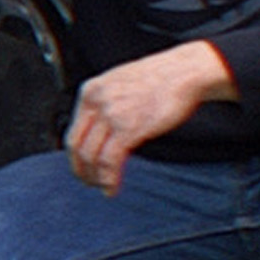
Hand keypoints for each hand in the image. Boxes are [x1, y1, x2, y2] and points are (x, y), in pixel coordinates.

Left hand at [65, 43, 237, 193]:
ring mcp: (111, 114)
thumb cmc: (160, 79)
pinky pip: (110, 160)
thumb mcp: (120, 86)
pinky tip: (112, 188)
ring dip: (94, 177)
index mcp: (90, 91)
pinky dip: (108, 179)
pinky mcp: (128, 127)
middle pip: (76, 146)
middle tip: (89, 181)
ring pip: (91, 156)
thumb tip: (99, 132)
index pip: (73, 131)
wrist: (185, 71)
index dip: (76, 155)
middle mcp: (96, 101)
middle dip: (80, 170)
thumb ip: (105, 106)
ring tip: (103, 187)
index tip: (82, 167)